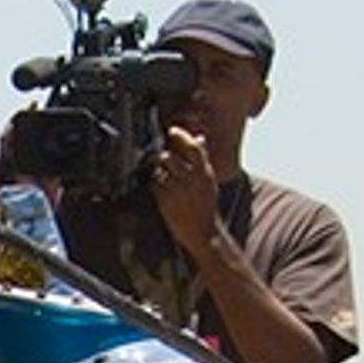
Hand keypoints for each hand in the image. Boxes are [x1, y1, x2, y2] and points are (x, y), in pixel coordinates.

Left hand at [149, 124, 224, 258]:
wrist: (203, 232)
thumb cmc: (205, 205)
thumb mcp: (209, 180)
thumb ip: (202, 159)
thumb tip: (199, 138)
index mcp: (204, 172)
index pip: (193, 147)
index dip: (181, 136)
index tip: (172, 130)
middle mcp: (191, 178)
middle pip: (169, 157)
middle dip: (161, 155)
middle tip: (159, 157)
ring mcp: (177, 189)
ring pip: (160, 169)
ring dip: (157, 169)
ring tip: (160, 174)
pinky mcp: (165, 199)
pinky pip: (154, 183)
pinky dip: (154, 183)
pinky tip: (160, 188)